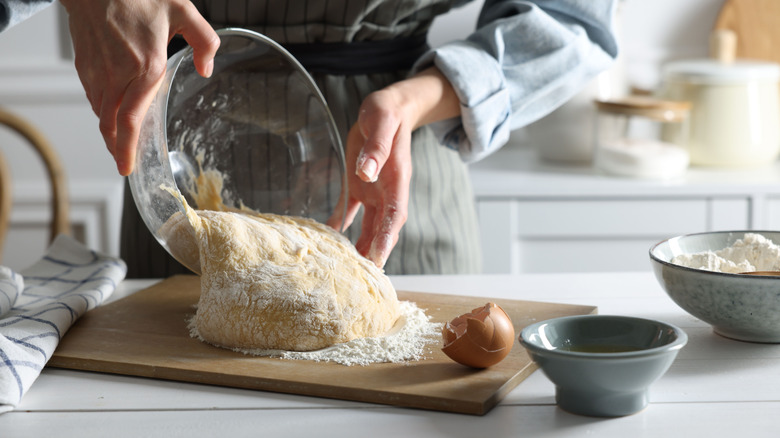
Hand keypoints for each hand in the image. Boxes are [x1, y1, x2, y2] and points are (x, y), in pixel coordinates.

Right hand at [60, 0, 219, 175]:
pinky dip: (103, 112)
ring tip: (121, 145)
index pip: (131, 118)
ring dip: (110, 132)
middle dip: (117, 149)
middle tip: (126, 165)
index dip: (128, 147)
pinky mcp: (85, 65)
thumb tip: (206, 69)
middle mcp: (118, 73)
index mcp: (146, 65)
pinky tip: (113, 115)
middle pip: (112, 124)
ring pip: (100, 113)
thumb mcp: (183, 10)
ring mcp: (97, 70)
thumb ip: (205, 41)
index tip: (128, 166)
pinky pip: (94, 97)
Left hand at [327, 67, 460, 267]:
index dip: (386, 238)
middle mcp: (387, 190)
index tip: (378, 259)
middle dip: (373, 252)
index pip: (394, 215)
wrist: (389, 108)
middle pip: (382, 228)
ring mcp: (374, 190)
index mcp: (396, 180)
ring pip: (368, 225)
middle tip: (361, 277)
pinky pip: (350, 209)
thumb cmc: (387, 113)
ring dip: (359, 245)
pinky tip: (328, 237)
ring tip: (347, 267)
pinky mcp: (360, 185)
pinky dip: (340, 224)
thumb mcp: (381, 124)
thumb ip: (376, 149)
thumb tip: (366, 173)